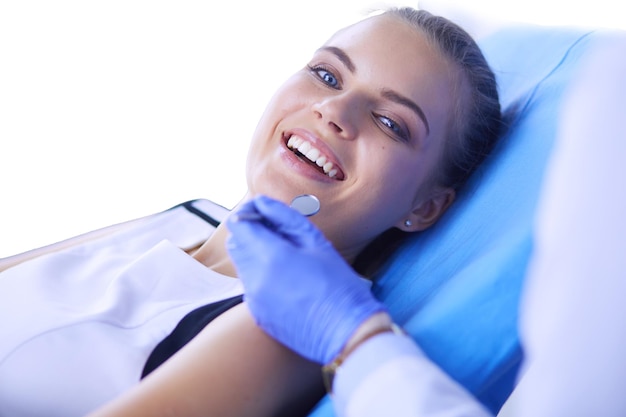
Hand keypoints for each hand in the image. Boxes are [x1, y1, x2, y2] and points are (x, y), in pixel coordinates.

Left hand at [226, 195, 385, 363]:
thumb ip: (285, 218)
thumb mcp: (317, 243)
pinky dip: (262, 277)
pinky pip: (251, 286)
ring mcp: (253, 299)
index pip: (240, 224)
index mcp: (271, 256)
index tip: (263, 212)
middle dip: (250, 234)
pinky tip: (289, 282)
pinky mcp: (257, 314)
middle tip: (277, 233)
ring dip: (256, 255)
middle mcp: (255, 278)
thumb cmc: (338, 284)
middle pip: (236, 244)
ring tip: (287, 259)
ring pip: (242, 265)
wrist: (347, 332)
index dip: (249, 213)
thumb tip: (262, 203)